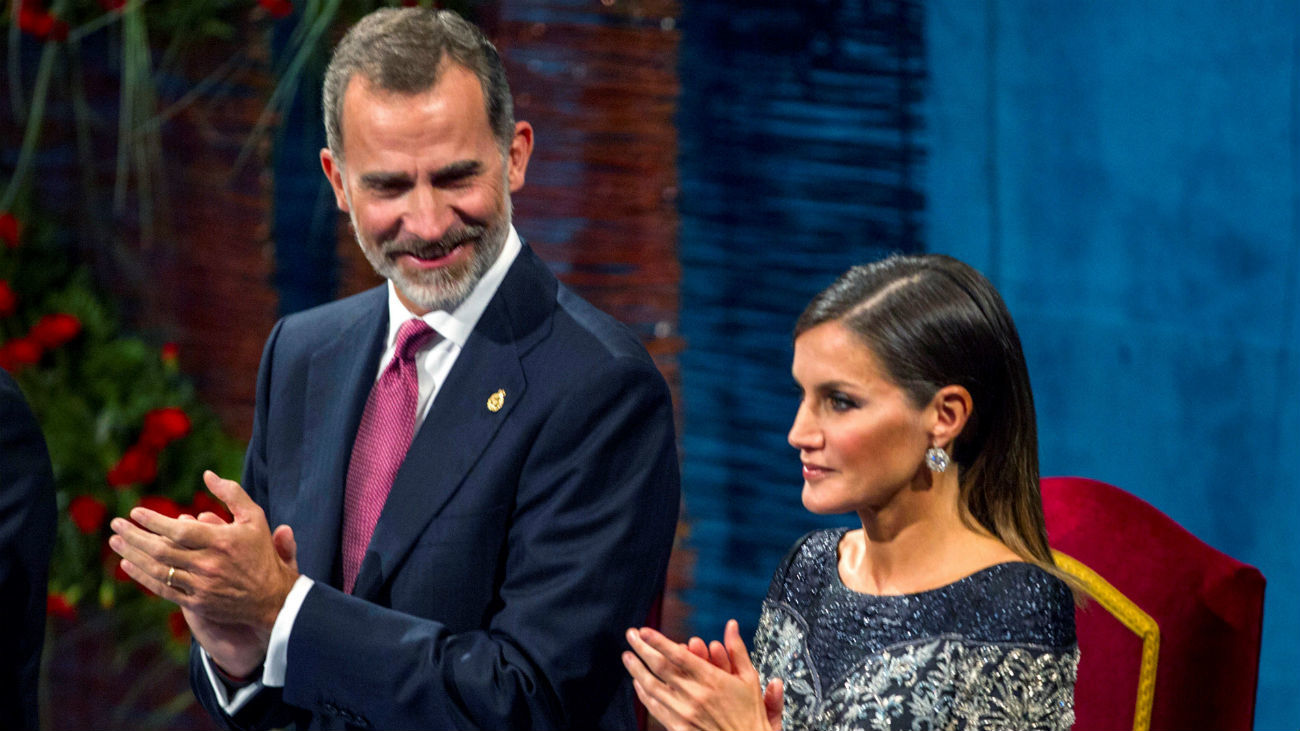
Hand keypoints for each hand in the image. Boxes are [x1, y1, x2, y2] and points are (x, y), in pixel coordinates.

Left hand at [109, 470, 299, 675]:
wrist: (272, 598)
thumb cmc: (261, 553)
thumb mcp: (255, 518)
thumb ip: (231, 494)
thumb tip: (207, 475)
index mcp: (222, 541)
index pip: (179, 531)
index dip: (154, 521)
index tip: (135, 512)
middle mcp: (209, 565)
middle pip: (161, 550)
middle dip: (134, 536)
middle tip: (116, 524)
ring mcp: (201, 586)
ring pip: (158, 570)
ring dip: (132, 555)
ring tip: (115, 542)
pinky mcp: (196, 603)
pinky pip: (162, 589)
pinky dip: (142, 577)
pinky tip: (128, 565)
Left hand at [622, 620, 782, 730]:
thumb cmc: (749, 713)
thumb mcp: (749, 679)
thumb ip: (737, 650)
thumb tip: (731, 624)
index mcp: (711, 679)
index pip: (678, 655)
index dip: (658, 641)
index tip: (644, 630)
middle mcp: (694, 695)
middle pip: (659, 667)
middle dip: (642, 648)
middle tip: (631, 635)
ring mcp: (684, 712)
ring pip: (652, 687)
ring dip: (636, 669)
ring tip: (627, 656)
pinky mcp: (679, 727)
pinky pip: (655, 708)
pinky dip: (644, 694)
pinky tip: (638, 683)